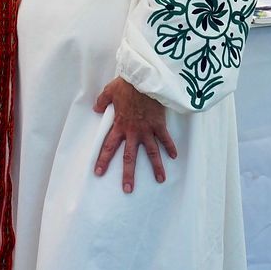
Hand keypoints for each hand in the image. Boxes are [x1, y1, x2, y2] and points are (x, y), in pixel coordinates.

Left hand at [93, 77, 176, 192]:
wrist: (144, 80)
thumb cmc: (126, 85)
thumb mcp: (109, 91)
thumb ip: (101, 101)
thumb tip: (95, 109)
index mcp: (119, 125)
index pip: (108, 146)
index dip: (103, 160)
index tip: (99, 173)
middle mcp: (133, 131)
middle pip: (129, 157)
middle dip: (128, 174)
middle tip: (128, 189)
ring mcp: (147, 130)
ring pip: (151, 152)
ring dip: (156, 167)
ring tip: (160, 180)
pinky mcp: (159, 125)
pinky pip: (166, 139)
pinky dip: (170, 148)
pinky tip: (174, 157)